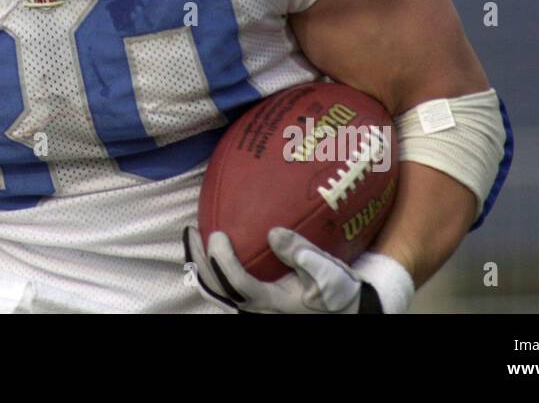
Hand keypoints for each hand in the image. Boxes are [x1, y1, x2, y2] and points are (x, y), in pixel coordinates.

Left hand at [183, 226, 413, 313]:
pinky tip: (212, 244)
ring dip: (201, 263)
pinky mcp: (254, 298)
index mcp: (272, 303)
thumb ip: (302, 254)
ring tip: (193, 234)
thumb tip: (273, 232)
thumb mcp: (327, 272)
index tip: (218, 235)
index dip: (223, 261)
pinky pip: (225, 284)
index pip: (237, 284)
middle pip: (217, 288)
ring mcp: (253, 305)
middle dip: (200, 261)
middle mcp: (257, 308)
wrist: (345, 308)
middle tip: (193, 230)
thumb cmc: (336, 290)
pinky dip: (213, 266)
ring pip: (217, 288)